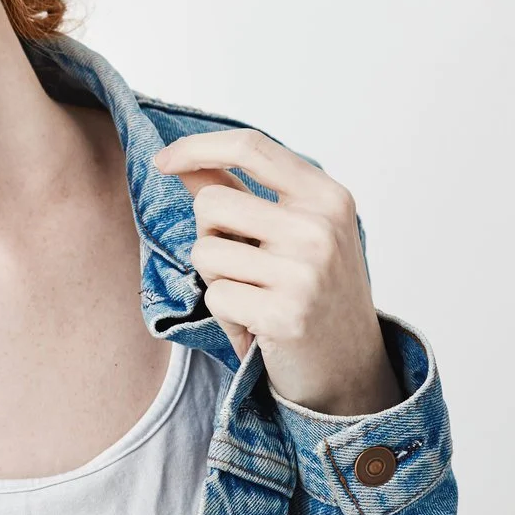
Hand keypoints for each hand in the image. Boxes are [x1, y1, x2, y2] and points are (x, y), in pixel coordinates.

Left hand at [150, 130, 400, 417]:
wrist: (351, 368)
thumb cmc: (313, 292)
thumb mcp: (290, 232)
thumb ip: (238, 192)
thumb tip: (180, 162)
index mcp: (327, 196)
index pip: (249, 146)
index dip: (196, 147)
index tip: (163, 161)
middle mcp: (321, 228)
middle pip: (210, 202)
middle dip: (208, 234)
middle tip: (241, 266)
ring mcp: (306, 271)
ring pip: (205, 251)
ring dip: (216, 279)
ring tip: (254, 297)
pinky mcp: (286, 314)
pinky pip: (215, 297)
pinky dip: (225, 315)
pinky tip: (257, 326)